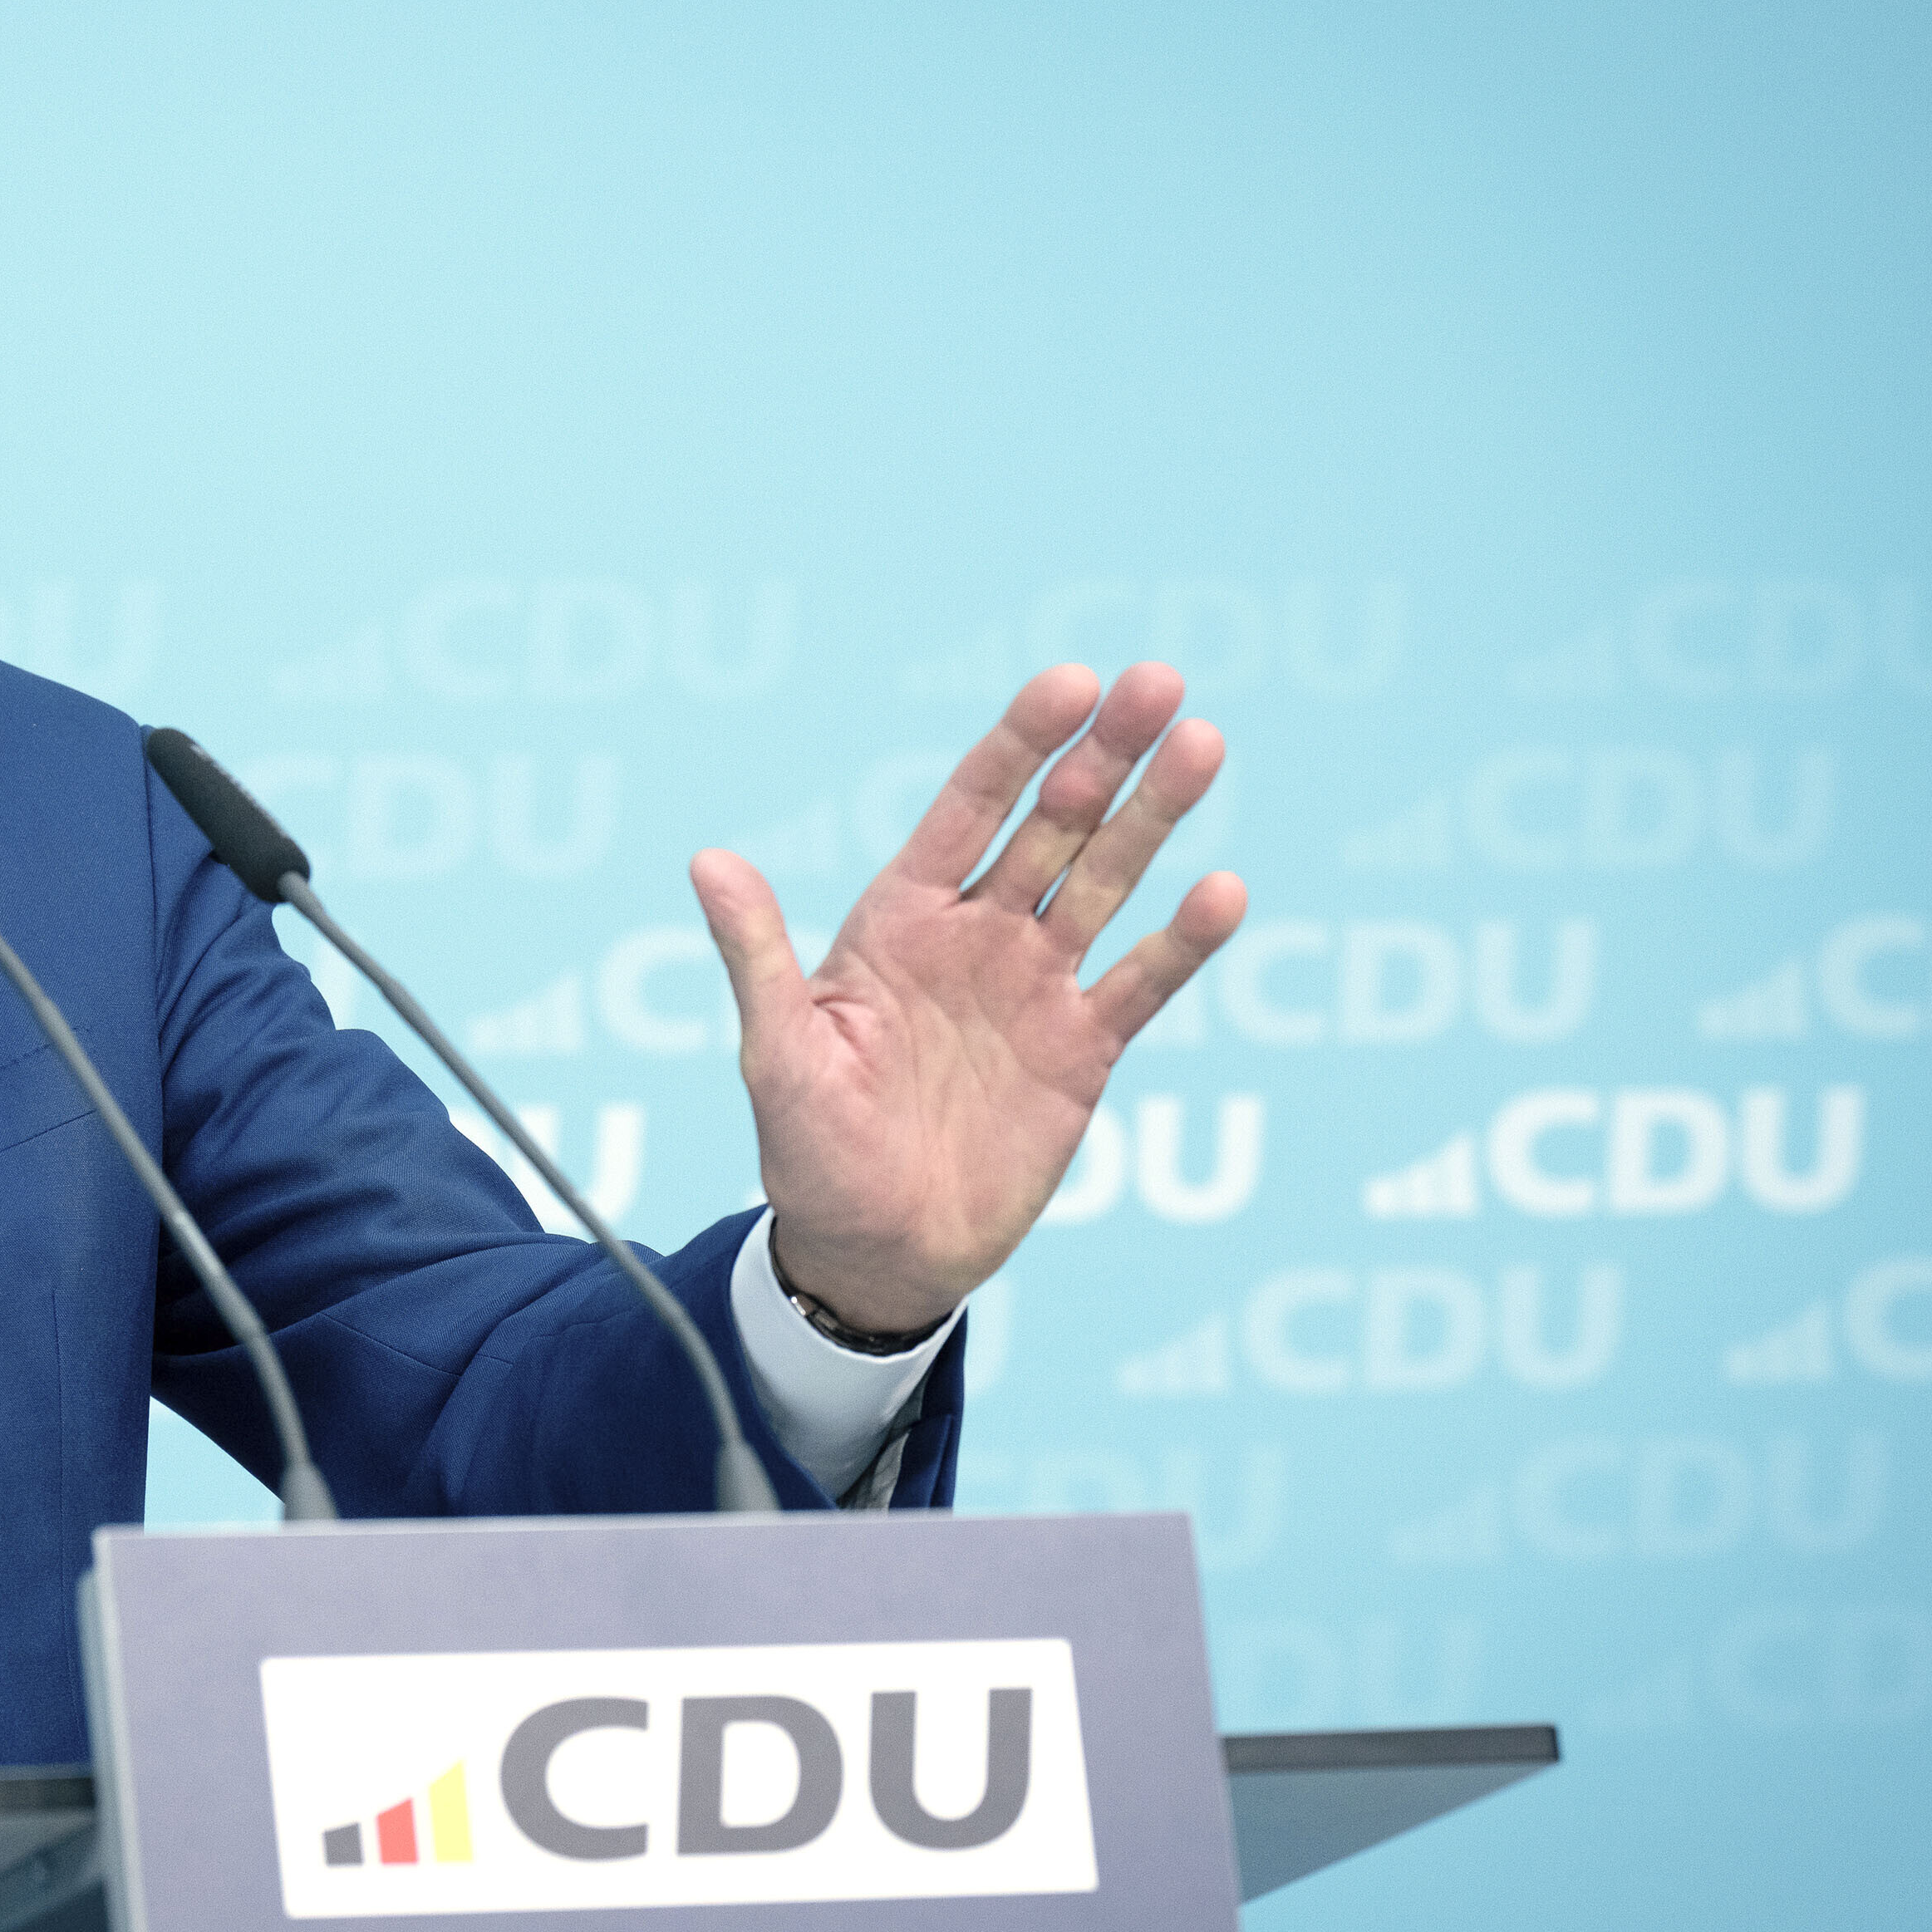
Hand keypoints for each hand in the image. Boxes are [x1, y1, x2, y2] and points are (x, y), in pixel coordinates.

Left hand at [690, 663, 1244, 1332]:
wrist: (872, 1249)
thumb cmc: (808, 1149)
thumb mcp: (778, 1051)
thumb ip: (758, 956)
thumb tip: (709, 862)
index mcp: (901, 920)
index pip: (968, 809)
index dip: (1018, 746)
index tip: (1070, 683)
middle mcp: (976, 936)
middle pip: (1052, 825)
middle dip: (1104, 756)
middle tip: (1159, 684)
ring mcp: (1035, 987)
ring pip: (1105, 882)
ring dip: (1154, 817)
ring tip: (1202, 744)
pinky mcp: (1082, 1050)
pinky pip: (1140, 982)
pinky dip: (1182, 941)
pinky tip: (1222, 889)